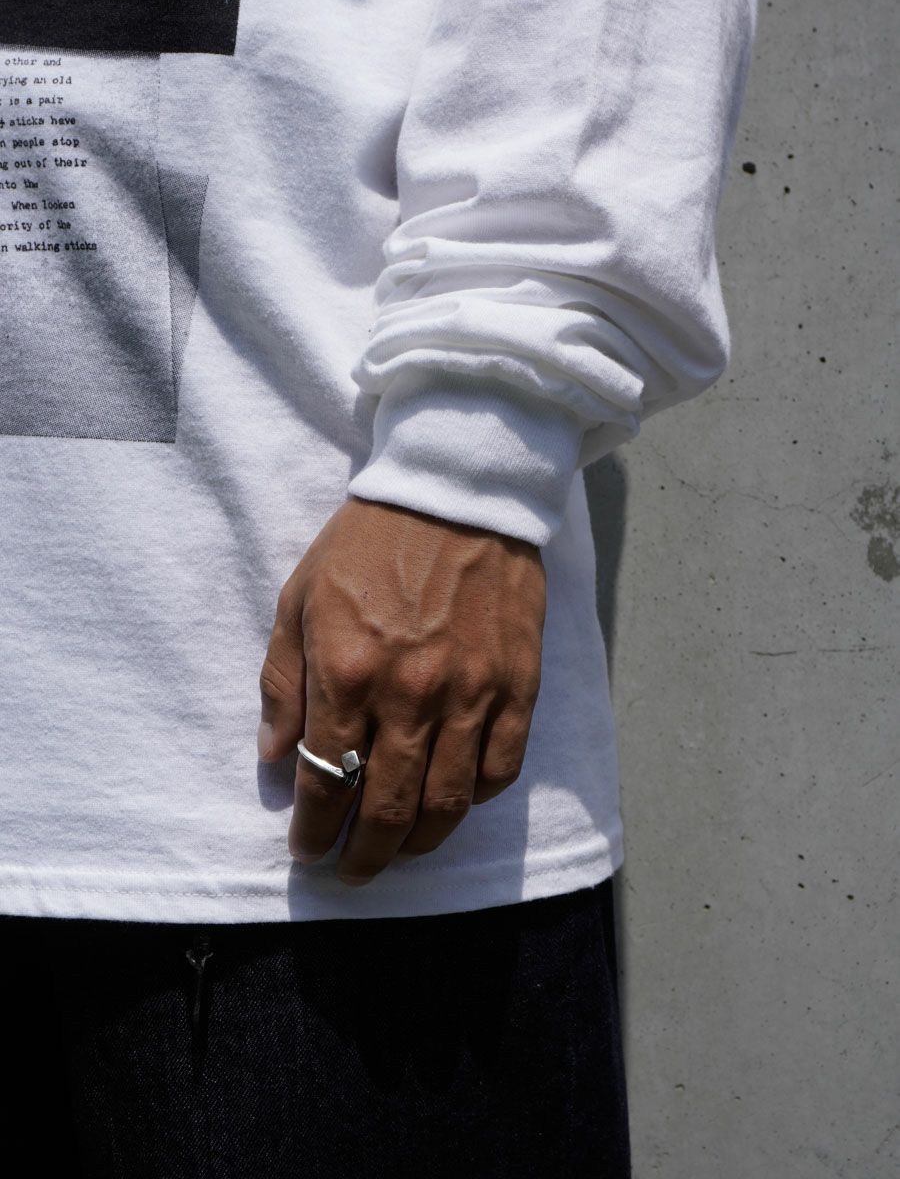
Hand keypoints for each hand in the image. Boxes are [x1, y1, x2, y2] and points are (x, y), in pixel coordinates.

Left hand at [257, 496, 545, 884]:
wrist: (454, 493)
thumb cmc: (367, 544)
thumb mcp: (299, 598)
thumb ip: (284, 683)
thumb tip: (275, 758)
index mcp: (348, 674)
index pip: (324, 783)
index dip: (312, 831)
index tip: (307, 850)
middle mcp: (411, 696)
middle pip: (387, 810)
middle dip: (362, 857)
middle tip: (350, 873)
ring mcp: (472, 694)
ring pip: (448, 805)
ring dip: (418, 845)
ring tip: (398, 852)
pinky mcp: (518, 686)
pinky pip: (501, 769)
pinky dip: (476, 800)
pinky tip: (455, 801)